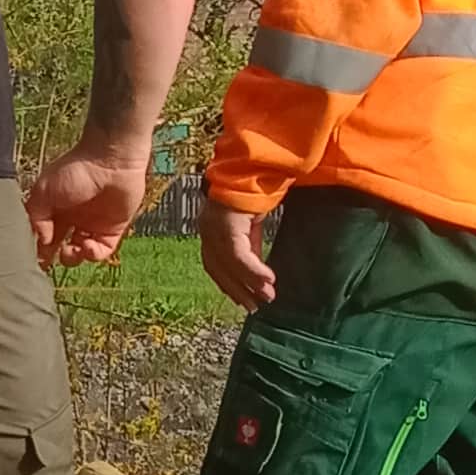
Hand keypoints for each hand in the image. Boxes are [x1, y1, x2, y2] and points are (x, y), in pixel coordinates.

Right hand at [24, 139, 150, 266]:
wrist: (112, 160)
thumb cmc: (76, 170)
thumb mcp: (44, 191)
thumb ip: (36, 217)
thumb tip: (41, 240)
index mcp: (53, 207)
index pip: (41, 234)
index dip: (36, 247)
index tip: (31, 256)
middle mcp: (71, 218)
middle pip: (58, 246)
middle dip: (51, 257)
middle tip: (48, 263)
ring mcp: (92, 225)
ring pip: (78, 253)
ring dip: (72, 258)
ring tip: (70, 251)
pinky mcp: (112, 230)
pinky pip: (101, 251)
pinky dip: (92, 255)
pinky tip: (87, 246)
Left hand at [200, 192, 278, 308]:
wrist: (256, 166)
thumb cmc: (254, 192)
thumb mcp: (250, 226)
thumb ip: (250, 245)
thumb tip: (256, 272)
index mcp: (210, 230)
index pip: (214, 266)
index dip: (228, 285)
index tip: (242, 301)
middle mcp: (207, 230)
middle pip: (219, 269)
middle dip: (237, 290)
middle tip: (254, 308)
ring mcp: (215, 227)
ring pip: (230, 265)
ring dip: (249, 284)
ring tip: (267, 298)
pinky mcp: (227, 224)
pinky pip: (240, 255)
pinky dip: (254, 270)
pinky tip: (268, 281)